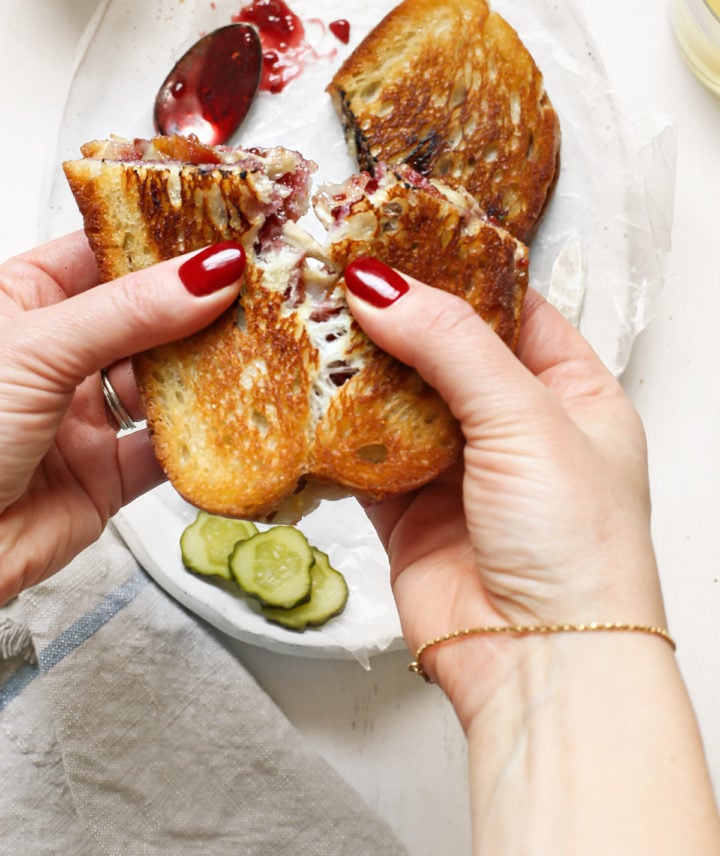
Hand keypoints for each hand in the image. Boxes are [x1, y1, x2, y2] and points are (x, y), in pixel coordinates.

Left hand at [0, 232, 244, 604]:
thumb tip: (209, 272)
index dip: (164, 241)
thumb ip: (128, 311)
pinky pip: (165, 451)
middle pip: (146, 316)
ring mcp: (82, 415)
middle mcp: (58, 353)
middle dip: (201, 306)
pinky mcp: (104, 475)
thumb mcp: (35, 350)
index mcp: (23, 300)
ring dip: (207, 372)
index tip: (225, 228)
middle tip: (261, 287)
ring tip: (259, 349)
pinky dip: (198, 442)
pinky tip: (231, 421)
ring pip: (163, 382)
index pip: (106, 252)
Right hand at [344, 258, 664, 721]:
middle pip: (444, 348)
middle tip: (337, 271)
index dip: (457, 271)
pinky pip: (362, 453)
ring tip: (310, 317)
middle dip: (394, 315)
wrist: (540, 665)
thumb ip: (453, 343)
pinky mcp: (407, 508)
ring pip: (396, 397)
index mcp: (571, 392)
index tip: (399, 236)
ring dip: (357, 368)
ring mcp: (459, 467)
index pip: (511, 307)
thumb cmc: (578, 549)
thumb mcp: (527, 418)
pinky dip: (334, 430)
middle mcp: (514, 426)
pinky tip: (306, 397)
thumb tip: (382, 284)